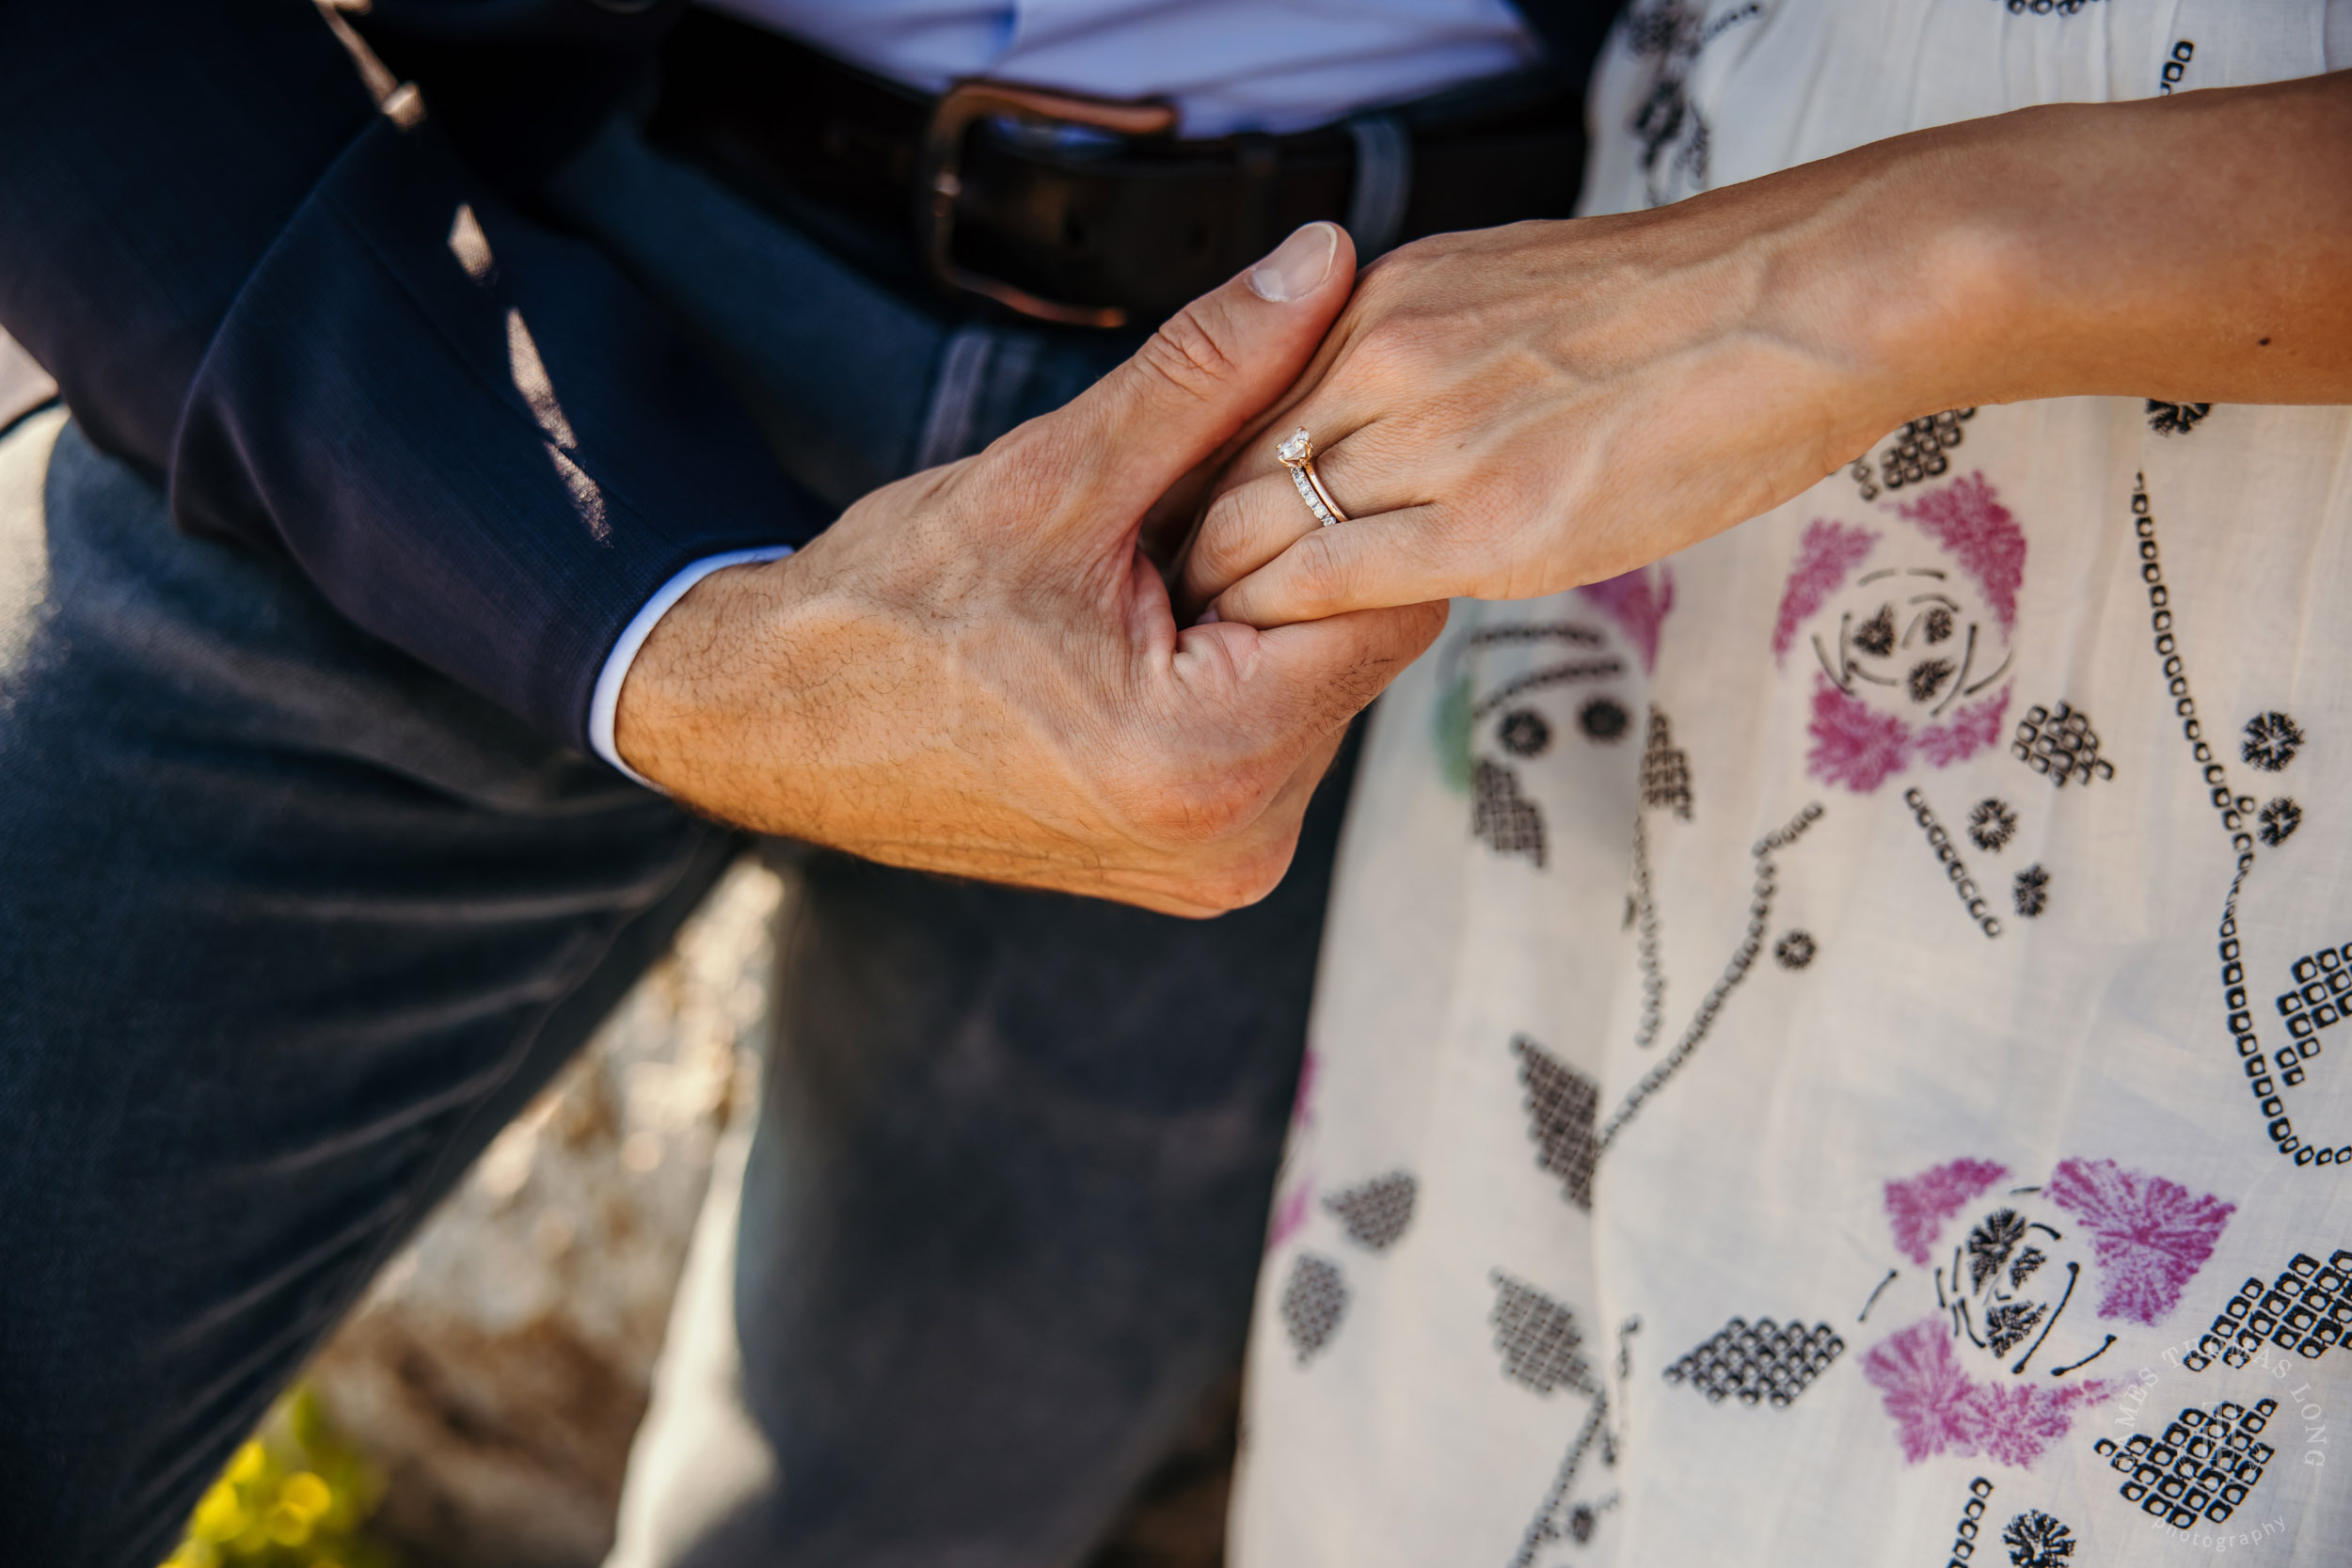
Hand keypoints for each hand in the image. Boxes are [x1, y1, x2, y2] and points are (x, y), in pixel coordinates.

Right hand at [613, 223, 1446, 916]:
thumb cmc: (886, 616)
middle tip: (1165, 521)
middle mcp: (1233, 843)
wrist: (774, 725)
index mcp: (1210, 760)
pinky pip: (1267, 737)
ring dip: (1255, 613)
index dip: (1334, 506)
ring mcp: (1216, 866)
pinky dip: (1228, 670)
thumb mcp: (1056, 475)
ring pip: (1313, 688)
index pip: (1388, 604)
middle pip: (1353, 649)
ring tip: (1138, 585)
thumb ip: (1208, 372)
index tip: (1254, 458)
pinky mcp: (1196, 863)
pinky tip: (1138, 639)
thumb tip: (1318, 265)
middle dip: (1285, 558)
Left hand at [1185, 72, 2351, 627]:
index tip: (1184, 537)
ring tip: (1200, 660)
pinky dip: (1285, 627)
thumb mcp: (1524, 294)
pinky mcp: (1491, 523)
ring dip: (1221, 600)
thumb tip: (1399, 411)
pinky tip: (1272, 670)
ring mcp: (1433, 437)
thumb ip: (1438, 353)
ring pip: (1260, 530)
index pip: (1243, 400)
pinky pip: (1335, 583)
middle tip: (1165, 618)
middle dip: (1188, 549)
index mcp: (1392, 298)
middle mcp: (1386, 355)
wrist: (1810, 296)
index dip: (1200, 480)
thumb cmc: (1698, 307)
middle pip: (1227, 467)